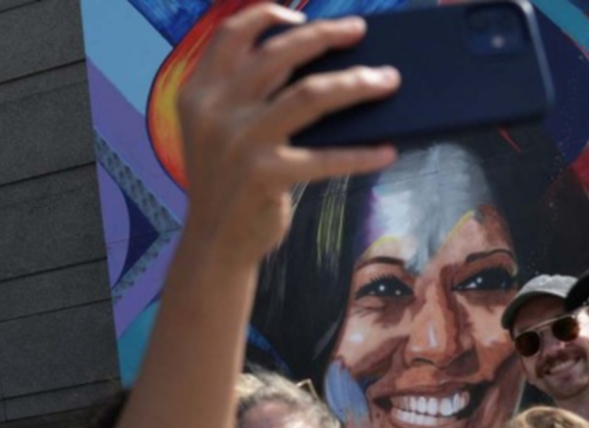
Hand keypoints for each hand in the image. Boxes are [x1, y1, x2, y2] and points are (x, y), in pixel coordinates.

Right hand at [177, 5, 399, 265]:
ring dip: (357, 83)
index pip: (229, 34)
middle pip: (279, 54)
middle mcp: (215, 111)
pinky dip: (362, 154)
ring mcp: (240, 142)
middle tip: (360, 30)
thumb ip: (244, 96)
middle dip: (325, 35)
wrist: (213, 243)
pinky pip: (326, 158)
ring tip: (388, 81)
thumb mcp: (218, 131)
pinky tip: (386, 151)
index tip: (301, 13)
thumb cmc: (230, 183)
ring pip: (310, 95)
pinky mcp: (265, 175)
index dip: (266, 14)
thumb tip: (315, 68)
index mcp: (200, 93)